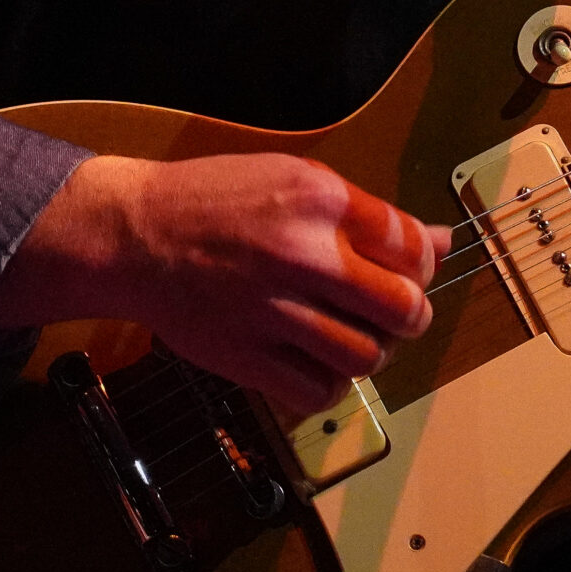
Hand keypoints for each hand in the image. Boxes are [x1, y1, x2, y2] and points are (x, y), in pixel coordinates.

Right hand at [0, 153, 455, 411]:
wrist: (133, 236)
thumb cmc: (216, 201)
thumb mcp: (297, 180)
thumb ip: (369, 215)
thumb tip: (437, 241)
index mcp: (322, 202)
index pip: (412, 249)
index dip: (423, 265)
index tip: (408, 270)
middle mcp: (304, 255)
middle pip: (403, 308)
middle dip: (411, 315)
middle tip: (393, 313)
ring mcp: (273, 310)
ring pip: (366, 356)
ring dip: (370, 352)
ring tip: (350, 335)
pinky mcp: (245, 356)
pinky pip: (317, 392)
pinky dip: (327, 384)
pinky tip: (315, 362)